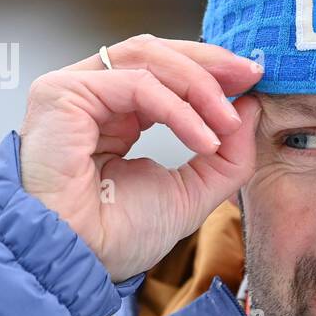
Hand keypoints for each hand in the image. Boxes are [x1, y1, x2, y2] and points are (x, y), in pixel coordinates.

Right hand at [19, 34, 262, 280]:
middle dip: (210, 63)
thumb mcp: (192, 191)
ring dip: (199, 85)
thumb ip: (226, 154)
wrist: (81, 262)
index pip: (164, 71)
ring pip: (147, 58)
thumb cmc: (117, 236)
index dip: (210, 71)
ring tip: (228, 120)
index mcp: (117, 115)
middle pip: (156, 53)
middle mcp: (93, 96)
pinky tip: (203, 138)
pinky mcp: (63, 94)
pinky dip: (178, 109)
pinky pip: (136, 84)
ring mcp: (74, 90)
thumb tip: (250, 107)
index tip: (252, 80)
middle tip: (249, 75)